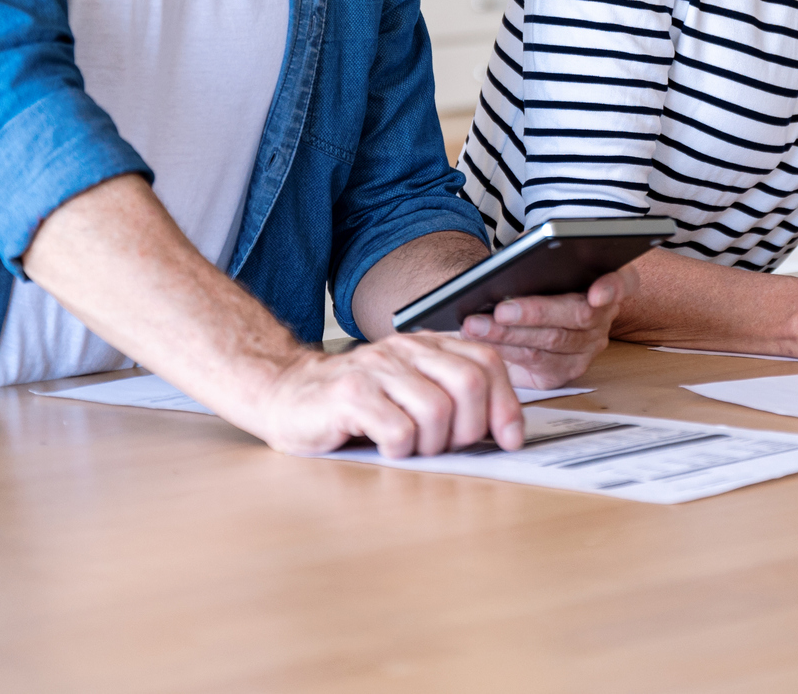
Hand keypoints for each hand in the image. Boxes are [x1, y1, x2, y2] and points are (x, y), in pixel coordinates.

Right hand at [245, 332, 523, 457]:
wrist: (287, 394)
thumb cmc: (355, 403)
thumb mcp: (410, 391)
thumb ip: (453, 398)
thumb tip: (506, 431)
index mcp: (427, 346)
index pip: (486, 362)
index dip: (506, 404)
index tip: (510, 439)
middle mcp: (405, 350)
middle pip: (469, 384)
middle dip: (471, 428)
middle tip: (449, 447)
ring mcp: (376, 369)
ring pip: (438, 410)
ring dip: (433, 443)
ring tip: (412, 449)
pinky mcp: (349, 395)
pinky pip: (398, 430)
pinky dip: (400, 450)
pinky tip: (386, 449)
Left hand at [457, 269, 632, 387]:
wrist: (518, 305)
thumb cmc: (530, 274)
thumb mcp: (534, 256)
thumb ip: (535, 255)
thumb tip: (518, 259)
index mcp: (609, 279)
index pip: (624, 281)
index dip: (613, 287)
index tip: (597, 293)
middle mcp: (604, 316)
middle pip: (578, 316)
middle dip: (536, 313)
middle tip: (501, 310)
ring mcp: (587, 347)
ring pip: (552, 342)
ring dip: (510, 334)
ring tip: (477, 325)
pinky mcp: (566, 370)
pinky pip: (536, 363)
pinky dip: (507, 351)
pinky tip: (483, 341)